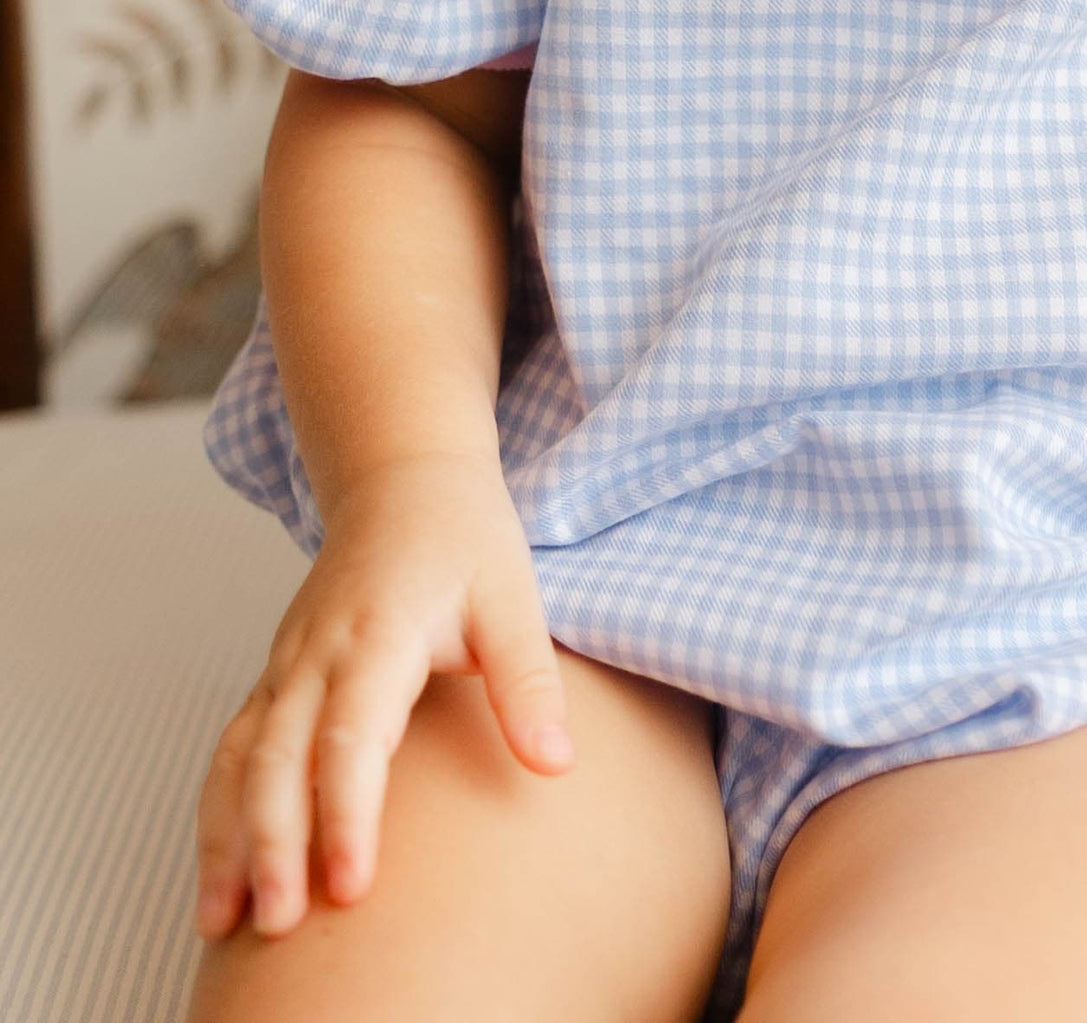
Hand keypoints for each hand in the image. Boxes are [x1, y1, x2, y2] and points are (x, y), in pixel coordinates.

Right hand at [195, 450, 572, 942]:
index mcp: (376, 633)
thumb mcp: (512, 596)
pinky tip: (221, 877)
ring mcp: (286, 665)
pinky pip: (232, 750)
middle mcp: (316, 654)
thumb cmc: (464, 537)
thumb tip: (556, 763)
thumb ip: (527, 681)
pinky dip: (217, 814)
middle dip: (273, 846)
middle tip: (282, 924)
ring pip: (237, 759)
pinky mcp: (276, 678)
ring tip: (222, 923)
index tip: (352, 886)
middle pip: (277, 759)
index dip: (347, 813)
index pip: (351, 736)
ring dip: (227, 840)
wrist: (404, 475)